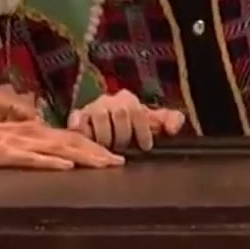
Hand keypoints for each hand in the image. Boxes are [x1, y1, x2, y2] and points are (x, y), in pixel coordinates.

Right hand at [0, 122, 124, 169]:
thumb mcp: (5, 140)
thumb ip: (27, 145)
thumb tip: (50, 154)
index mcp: (30, 130)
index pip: (69, 137)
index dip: (92, 145)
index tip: (112, 155)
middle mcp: (29, 133)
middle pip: (71, 141)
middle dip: (97, 151)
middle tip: (119, 162)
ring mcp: (17, 143)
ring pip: (58, 148)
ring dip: (84, 156)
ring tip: (104, 164)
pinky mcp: (4, 155)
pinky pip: (32, 159)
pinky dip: (51, 161)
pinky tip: (66, 166)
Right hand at [67, 89, 187, 151]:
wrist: (108, 124)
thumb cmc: (134, 125)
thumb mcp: (154, 122)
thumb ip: (172, 120)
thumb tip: (173, 128)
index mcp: (129, 100)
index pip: (138, 111)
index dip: (143, 131)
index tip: (145, 146)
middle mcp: (110, 100)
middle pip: (120, 112)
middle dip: (124, 134)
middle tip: (124, 148)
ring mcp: (93, 107)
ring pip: (99, 116)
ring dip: (105, 135)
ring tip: (108, 148)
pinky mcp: (78, 117)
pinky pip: (76, 117)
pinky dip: (78, 124)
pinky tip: (82, 133)